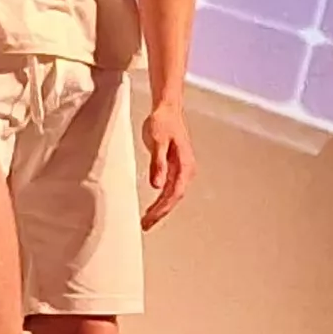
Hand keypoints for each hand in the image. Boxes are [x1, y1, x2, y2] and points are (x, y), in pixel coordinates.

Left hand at [138, 98, 195, 227]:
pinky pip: (170, 188)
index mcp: (185, 164)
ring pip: (173, 195)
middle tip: (146, 225)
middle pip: (174, 197)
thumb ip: (158, 164)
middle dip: (160, 213)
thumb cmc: (163, 122)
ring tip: (148, 220)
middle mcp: (186, 169)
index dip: (162, 208)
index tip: (150, 218)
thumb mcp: (157, 142)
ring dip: (161, 208)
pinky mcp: (175, 167)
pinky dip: (161, 199)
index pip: (174, 193)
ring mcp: (182, 169)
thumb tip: (157, 185)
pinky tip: (153, 207)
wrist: (167, 109)